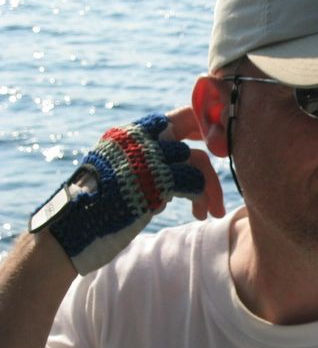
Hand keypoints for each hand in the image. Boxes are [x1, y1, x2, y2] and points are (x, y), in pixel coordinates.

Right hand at [29, 110, 225, 274]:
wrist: (71, 230)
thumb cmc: (98, 207)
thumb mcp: (122, 175)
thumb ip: (150, 165)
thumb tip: (184, 172)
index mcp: (131, 135)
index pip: (178, 118)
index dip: (202, 129)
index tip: (214, 146)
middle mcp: (139, 141)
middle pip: (193, 142)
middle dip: (210, 168)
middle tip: (217, 190)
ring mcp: (146, 159)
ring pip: (199, 162)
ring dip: (211, 190)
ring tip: (211, 211)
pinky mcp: (154, 182)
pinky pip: (194, 183)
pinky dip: (202, 199)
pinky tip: (198, 214)